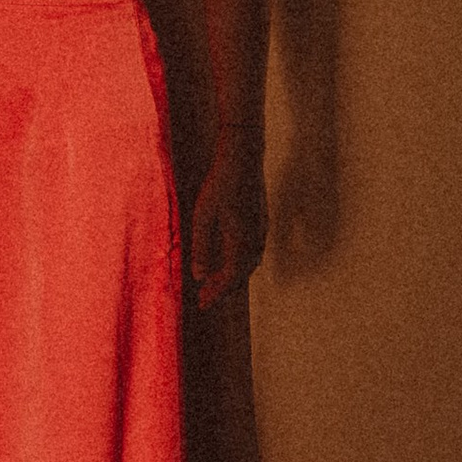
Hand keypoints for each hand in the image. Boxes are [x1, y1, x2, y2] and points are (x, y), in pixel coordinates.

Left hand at [189, 150, 268, 307]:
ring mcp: (261, 230)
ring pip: (248, 264)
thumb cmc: (220, 184)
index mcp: (241, 241)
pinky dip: (239, 264)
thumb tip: (199, 276)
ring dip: (232, 277)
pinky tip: (229, 262)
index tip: (202, 303)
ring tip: (214, 284)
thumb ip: (201, 247)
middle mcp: (256, 240)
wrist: (244, 157)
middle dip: (223, 289)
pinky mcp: (261, 221)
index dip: (216, 293)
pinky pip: (252, 252)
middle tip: (205, 299)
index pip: (230, 278)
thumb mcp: (203, 215)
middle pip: (241, 274)